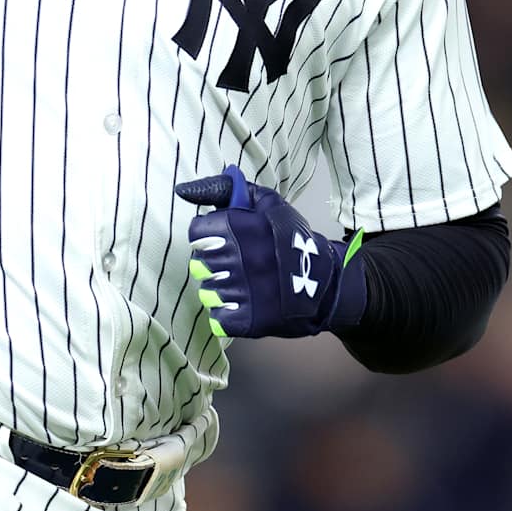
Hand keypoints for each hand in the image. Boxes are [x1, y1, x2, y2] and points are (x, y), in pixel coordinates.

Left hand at [174, 165, 366, 339]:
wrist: (327, 284)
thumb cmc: (293, 241)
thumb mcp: (268, 204)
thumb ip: (227, 191)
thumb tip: (184, 190)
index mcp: (240, 227)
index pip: (197, 233)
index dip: (209, 237)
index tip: (224, 241)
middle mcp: (238, 258)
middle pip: (200, 262)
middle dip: (215, 263)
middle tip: (238, 264)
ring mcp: (242, 291)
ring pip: (207, 290)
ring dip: (221, 289)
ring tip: (244, 285)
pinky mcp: (247, 320)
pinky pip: (217, 317)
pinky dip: (227, 313)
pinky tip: (244, 304)